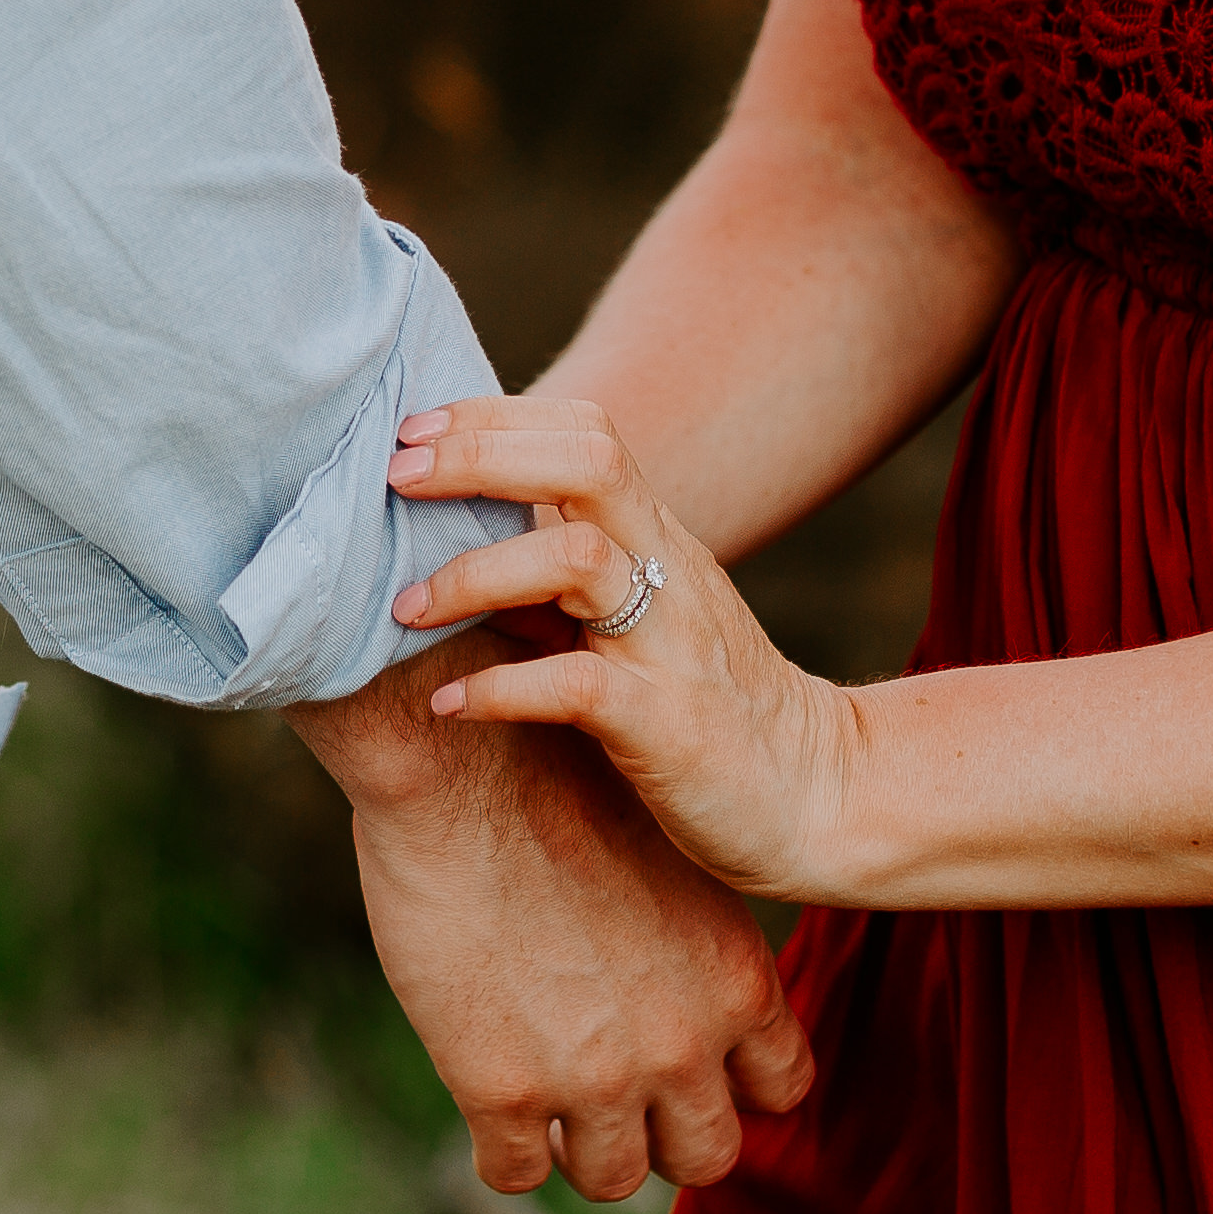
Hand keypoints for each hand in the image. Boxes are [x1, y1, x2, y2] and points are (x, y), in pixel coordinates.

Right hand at [286, 629, 812, 1200]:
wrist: (468, 763)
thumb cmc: (562, 783)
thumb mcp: (674, 865)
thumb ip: (693, 944)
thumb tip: (683, 984)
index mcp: (736, 978)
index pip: (783, 1086)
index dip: (735, 1085)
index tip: (691, 1064)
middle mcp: (683, 1042)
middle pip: (707, 1154)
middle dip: (664, 1132)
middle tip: (615, 1092)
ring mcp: (596, 1077)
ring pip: (613, 1178)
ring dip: (580, 1145)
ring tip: (546, 1093)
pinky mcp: (502, 1091)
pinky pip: (515, 1172)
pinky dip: (502, 1146)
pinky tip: (486, 1095)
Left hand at [384, 397, 862, 901]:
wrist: (817, 794)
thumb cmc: (710, 704)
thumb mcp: (645, 614)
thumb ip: (572, 564)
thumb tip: (459, 528)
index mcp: (659, 540)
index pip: (586, 433)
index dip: (492, 419)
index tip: (410, 438)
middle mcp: (670, 574)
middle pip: (588, 463)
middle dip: (479, 458)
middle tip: (396, 484)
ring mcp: (672, 646)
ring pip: (579, 559)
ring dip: (477, 574)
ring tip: (407, 609)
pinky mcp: (669, 725)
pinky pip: (580, 687)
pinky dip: (502, 689)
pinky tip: (451, 707)